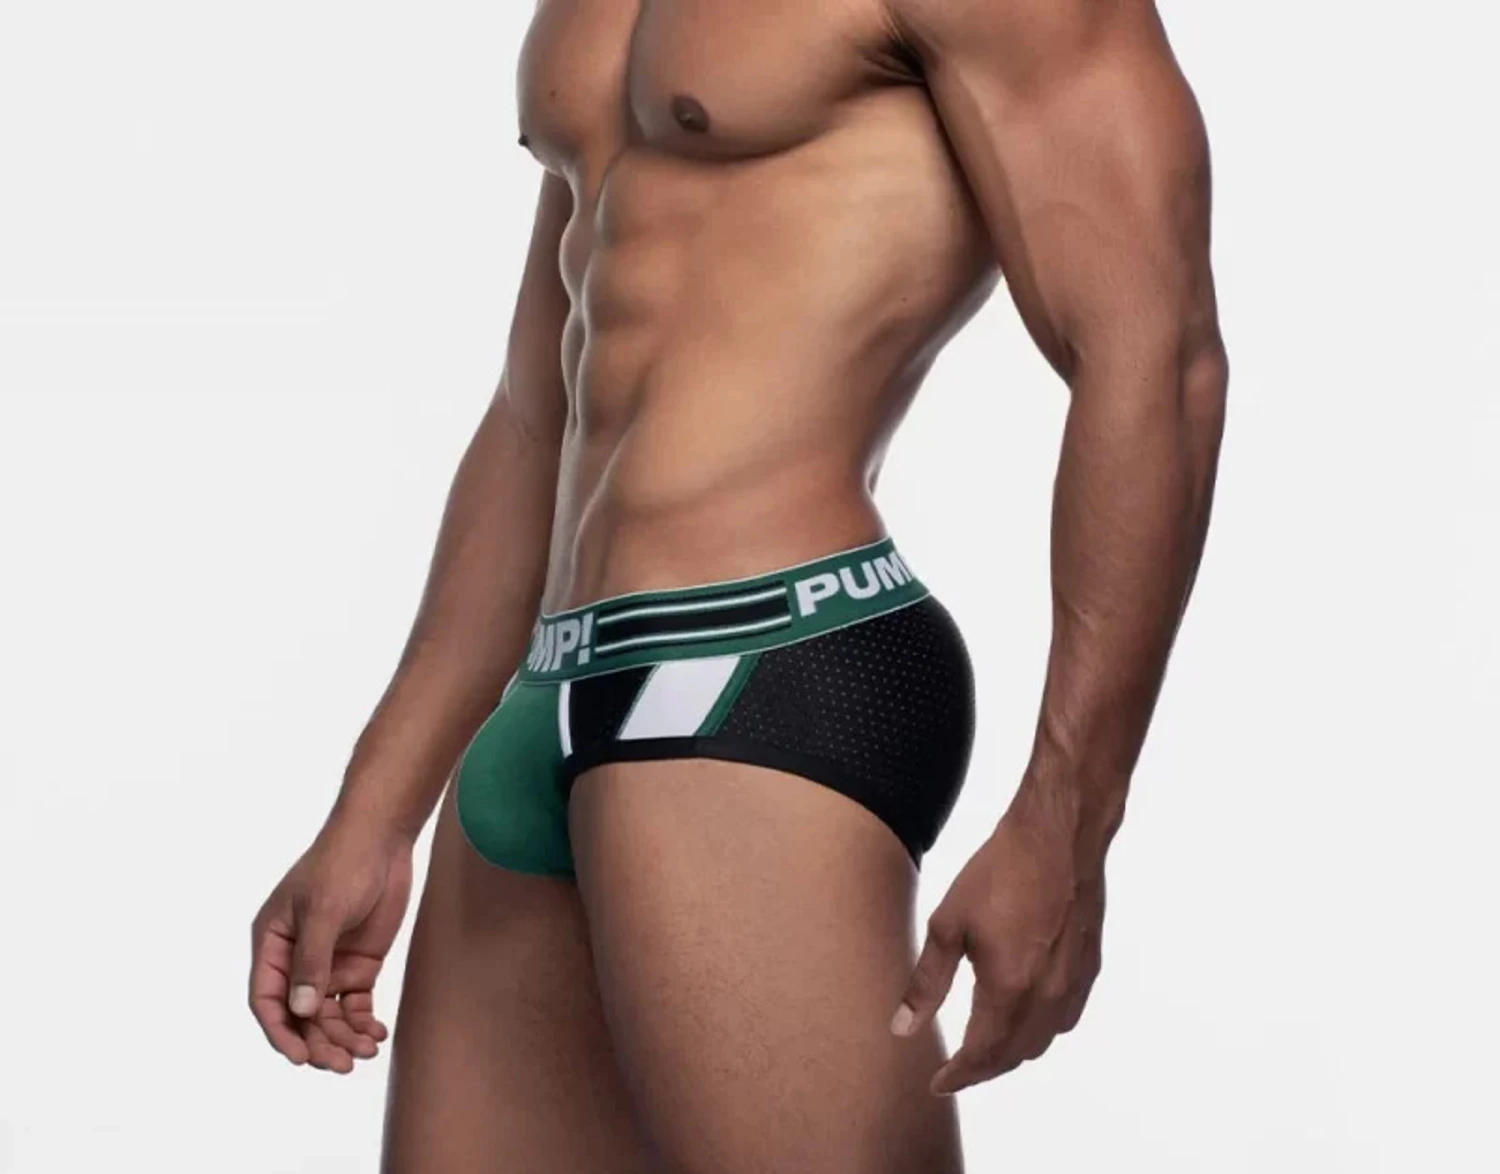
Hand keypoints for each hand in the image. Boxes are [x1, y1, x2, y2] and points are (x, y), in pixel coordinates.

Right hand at [249, 816, 413, 1071]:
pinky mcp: (358, 964)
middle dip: (319, 1042)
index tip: (300, 1058)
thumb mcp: (324, 912)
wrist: (382, 840)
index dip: (280, 1032)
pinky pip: (355, 1005)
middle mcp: (296, 960)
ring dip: (343, 1037)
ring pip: (329, 1016)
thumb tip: (301, 1011)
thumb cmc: (342, 865)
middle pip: (300, 1015)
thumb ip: (312, 962)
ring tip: (366, 1052)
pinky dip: (363, 1022)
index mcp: (272, 944)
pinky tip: (377, 1034)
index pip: (267, 1000)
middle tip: (342, 1065)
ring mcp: (328, 964)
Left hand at [891, 799, 1105, 1093]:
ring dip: (1012, 1052)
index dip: (957, 1075)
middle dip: (983, 1068)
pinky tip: (1025, 1015)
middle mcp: (1048, 998)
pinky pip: (1065, 1018)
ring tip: (984, 1046)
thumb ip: (927, 982)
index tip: (937, 1083)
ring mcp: (1074, 984)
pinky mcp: (1090, 967)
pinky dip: (1041, 1029)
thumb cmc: (999, 873)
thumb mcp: (948, 925)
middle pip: (1014, 1056)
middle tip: (955, 1069)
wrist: (1059, 836)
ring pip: (1043, 1042)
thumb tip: (903, 1028)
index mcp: (1010, 991)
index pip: (982, 1055)